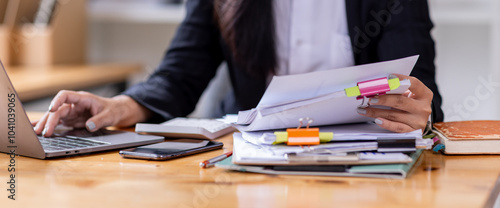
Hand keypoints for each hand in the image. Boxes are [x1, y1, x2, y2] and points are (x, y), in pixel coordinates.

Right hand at [32, 90, 151, 136]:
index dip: (57, 101)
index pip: (66, 95)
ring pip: (56, 116)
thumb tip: (89, 126)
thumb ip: (100, 120)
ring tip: (39, 133)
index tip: (51, 109)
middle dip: (49, 120)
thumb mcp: (110, 116)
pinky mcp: (72, 119)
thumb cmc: (113, 110)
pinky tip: (40, 130)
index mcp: (83, 99)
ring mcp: (72, 112)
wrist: (117, 112)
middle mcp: (75, 104)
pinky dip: (50, 126)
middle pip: (58, 109)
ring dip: (47, 124)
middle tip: (44, 132)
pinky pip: (59, 122)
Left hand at [356, 74, 432, 132]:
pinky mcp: (413, 131)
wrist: (419, 119)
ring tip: (364, 109)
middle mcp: (423, 107)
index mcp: (424, 94)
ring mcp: (419, 120)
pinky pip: (398, 128)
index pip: (414, 84)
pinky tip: (377, 120)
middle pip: (401, 101)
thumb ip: (398, 90)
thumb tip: (378, 86)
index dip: (401, 79)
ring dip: (376, 112)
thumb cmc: (410, 103)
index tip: (388, 77)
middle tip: (370, 98)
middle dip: (383, 99)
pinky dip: (386, 124)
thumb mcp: (409, 94)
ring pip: (394, 115)